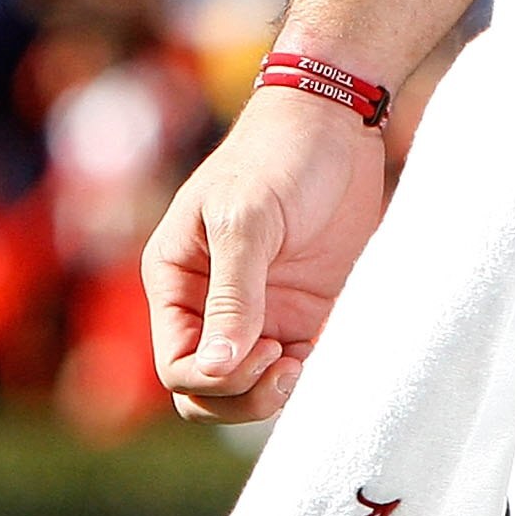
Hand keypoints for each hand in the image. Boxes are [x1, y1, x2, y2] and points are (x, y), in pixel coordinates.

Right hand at [143, 85, 388, 422]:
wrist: (337, 119)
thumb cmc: (278, 154)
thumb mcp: (247, 219)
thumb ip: (232, 295)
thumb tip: (215, 370)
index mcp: (177, 281)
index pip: (178, 366)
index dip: (214, 379)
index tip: (265, 348)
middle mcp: (212, 305)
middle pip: (207, 391)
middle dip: (242, 397)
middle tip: (287, 363)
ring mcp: (260, 310)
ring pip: (250, 388)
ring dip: (275, 393)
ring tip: (307, 360)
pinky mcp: (302, 309)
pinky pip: (294, 366)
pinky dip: (309, 372)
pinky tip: (331, 347)